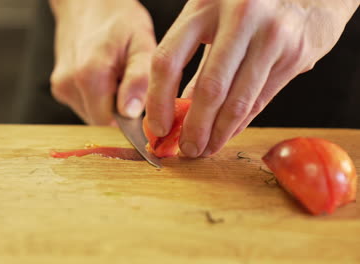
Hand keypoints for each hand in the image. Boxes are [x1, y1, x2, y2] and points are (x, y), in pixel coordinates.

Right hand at [49, 0, 155, 124]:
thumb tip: (131, 114)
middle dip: (118, 113)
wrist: (89, 2)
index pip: (111, 126)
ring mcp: (61, 86)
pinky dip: (97, 99)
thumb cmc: (119, 21)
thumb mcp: (142, 44)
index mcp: (91, 76)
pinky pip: (84, 105)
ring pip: (91, 115)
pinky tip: (104, 77)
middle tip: (128, 84)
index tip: (140, 106)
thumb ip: (138, 80)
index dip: (129, 123)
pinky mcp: (58, 87)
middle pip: (100, 123)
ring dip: (107, 105)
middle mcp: (69, 83)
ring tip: (116, 77)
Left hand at [145, 0, 358, 156]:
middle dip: (194, 128)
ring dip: (218, 134)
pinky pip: (259, 101)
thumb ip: (194, 63)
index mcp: (204, 5)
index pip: (168, 60)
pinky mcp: (294, 55)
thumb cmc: (248, 8)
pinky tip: (227, 134)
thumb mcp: (211, 21)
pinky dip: (239, 124)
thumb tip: (177, 112)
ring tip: (205, 149)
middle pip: (209, 88)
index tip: (158, 127)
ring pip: (237, 101)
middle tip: (187, 149)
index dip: (159, 101)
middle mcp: (239, 17)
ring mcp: (271, 35)